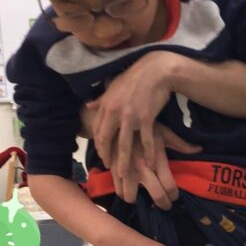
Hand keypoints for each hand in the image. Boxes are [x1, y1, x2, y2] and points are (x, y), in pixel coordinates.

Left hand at [90, 50, 178, 177]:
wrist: (156, 70)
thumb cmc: (135, 77)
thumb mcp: (113, 86)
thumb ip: (101, 99)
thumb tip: (88, 105)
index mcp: (106, 105)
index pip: (98, 131)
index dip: (99, 146)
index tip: (103, 156)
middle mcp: (115, 112)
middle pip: (107, 141)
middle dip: (108, 157)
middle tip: (111, 168)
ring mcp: (131, 117)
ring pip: (124, 145)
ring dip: (124, 162)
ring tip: (125, 175)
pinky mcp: (147, 118)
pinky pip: (146, 141)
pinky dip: (148, 154)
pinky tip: (149, 164)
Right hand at [113, 124, 200, 208]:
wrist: (116, 120)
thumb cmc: (143, 127)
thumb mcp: (164, 132)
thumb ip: (181, 144)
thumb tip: (199, 149)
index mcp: (157, 160)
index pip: (170, 187)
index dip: (174, 195)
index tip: (174, 196)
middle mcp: (143, 169)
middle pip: (157, 197)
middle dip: (163, 204)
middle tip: (165, 204)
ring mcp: (127, 172)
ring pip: (132, 198)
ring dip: (138, 200)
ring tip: (142, 196)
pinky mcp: (113, 171)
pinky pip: (118, 191)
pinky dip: (124, 194)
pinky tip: (129, 189)